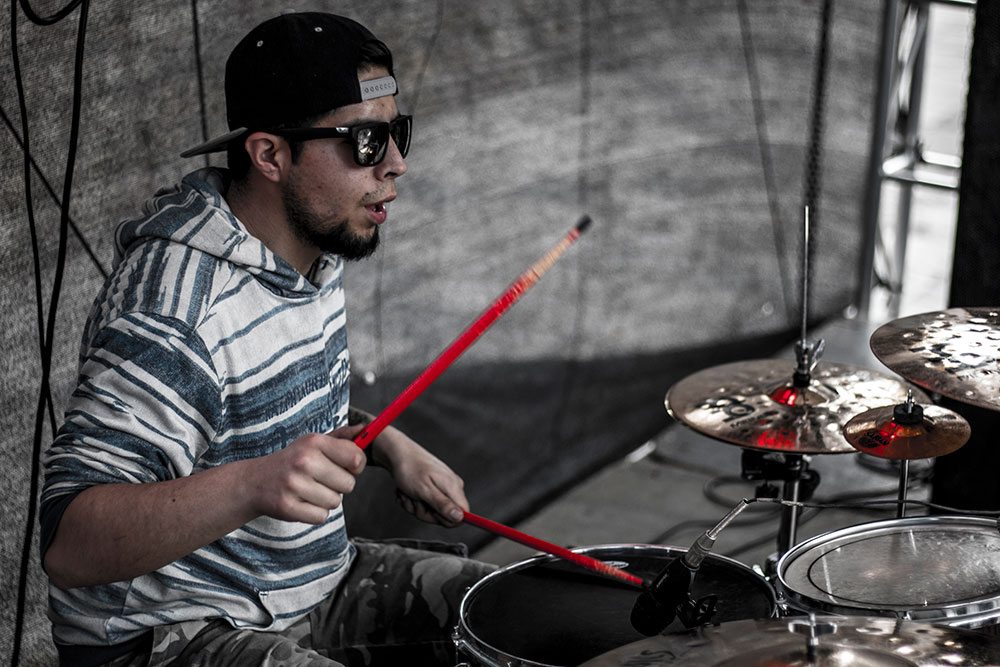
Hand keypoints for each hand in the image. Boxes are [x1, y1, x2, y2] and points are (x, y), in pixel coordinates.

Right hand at [246, 427, 365, 524]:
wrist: (254, 481)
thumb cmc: (293, 461)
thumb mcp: (313, 443)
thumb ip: (342, 437)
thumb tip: (366, 430)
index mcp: (314, 442)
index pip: (356, 457)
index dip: (356, 466)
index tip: (346, 466)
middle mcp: (304, 461)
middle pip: (348, 484)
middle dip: (339, 485)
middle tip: (321, 480)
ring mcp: (294, 484)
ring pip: (335, 502)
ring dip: (326, 500)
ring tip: (310, 490)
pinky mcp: (287, 506)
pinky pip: (321, 516)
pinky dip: (314, 513)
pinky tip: (302, 502)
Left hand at [372, 427, 467, 526]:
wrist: (398, 455)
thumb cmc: (410, 469)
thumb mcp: (424, 490)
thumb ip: (442, 504)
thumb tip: (460, 517)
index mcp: (454, 487)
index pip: (463, 515)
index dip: (446, 519)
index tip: (431, 511)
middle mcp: (452, 489)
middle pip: (444, 517)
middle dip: (425, 512)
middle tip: (414, 499)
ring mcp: (443, 489)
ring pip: (432, 513)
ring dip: (415, 507)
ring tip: (408, 493)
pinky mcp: (434, 490)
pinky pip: (425, 507)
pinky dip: (412, 502)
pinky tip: (407, 492)